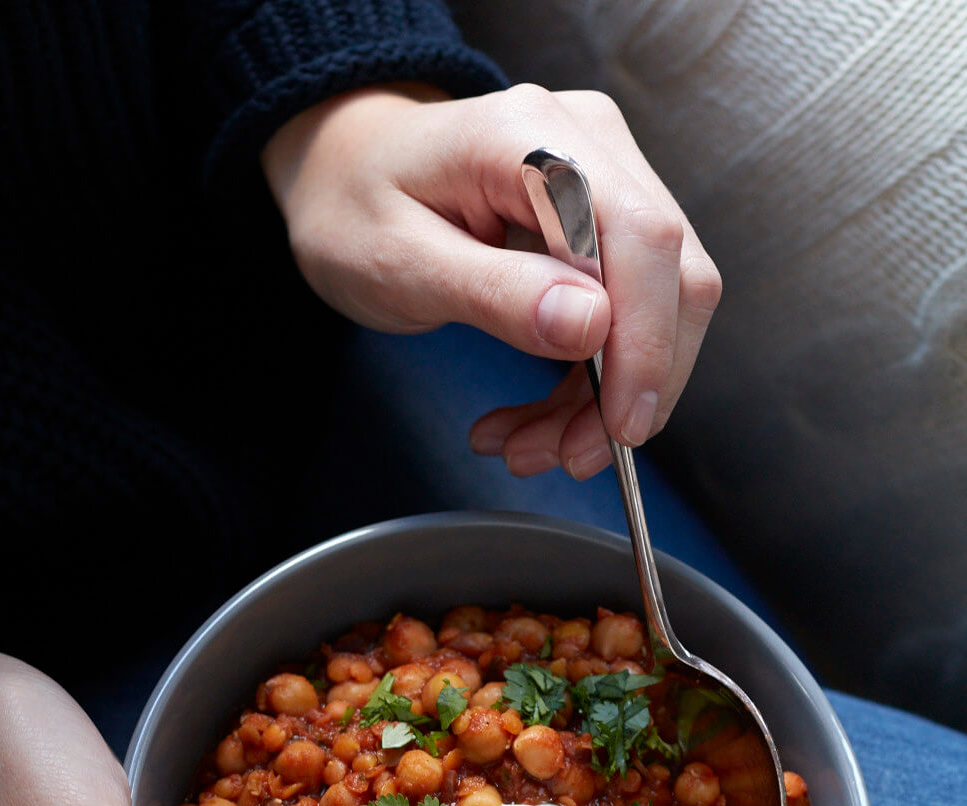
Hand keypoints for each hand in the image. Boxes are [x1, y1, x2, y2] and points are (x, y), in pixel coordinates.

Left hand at [262, 82, 720, 479]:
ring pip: (659, 308)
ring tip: (534, 448)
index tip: (618, 426)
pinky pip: (630, 315)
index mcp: (532, 138)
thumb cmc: (356, 207)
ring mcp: (605, 180)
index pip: (641, 238)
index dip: (646, 342)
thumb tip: (592, 325)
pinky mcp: (604, 224)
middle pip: (671, 277)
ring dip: (608, 398)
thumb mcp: (399, 262)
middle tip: (569, 457)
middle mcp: (588, 145)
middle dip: (630, 386)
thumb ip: (495, 293)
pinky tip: (539, 421)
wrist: (344, 176)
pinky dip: (593, 384)